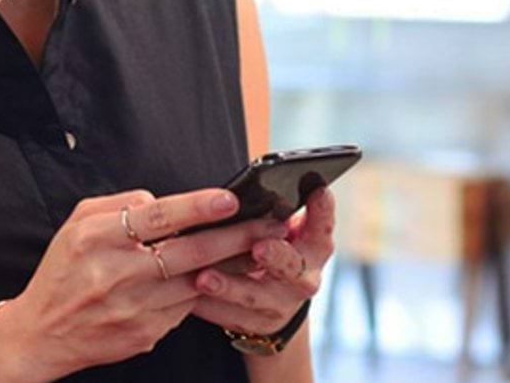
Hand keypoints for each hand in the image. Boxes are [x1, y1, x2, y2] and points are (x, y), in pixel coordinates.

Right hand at [0, 188, 290, 380]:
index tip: (230, 199)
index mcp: (96, 238)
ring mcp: (133, 308)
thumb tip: (163, 201)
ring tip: (257, 250)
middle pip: (187, 252)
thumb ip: (118, 204)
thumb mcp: (76, 224)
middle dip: (233, 237)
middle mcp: (116, 274)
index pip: (156, 217)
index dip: (196, 207)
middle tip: (268, 224)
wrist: (43, 333)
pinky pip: (184, 307)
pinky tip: (222, 279)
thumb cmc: (62, 271)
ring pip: (194, 282)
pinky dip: (203, 290)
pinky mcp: (146, 334)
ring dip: (229, 267)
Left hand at [190, 186, 336, 337]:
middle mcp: (303, 278)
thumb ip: (272, 209)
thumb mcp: (277, 228)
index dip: (323, 211)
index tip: (318, 191)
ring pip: (257, 298)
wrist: (267, 302)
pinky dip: (208, 306)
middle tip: (259, 247)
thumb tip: (249, 183)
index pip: (324, 227)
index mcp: (312, 247)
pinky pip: (230, 317)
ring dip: (230, 287)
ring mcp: (281, 305)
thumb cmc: (267, 246)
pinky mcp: (257, 325)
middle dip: (277, 256)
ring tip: (205, 277)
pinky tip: (186, 296)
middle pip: (294, 268)